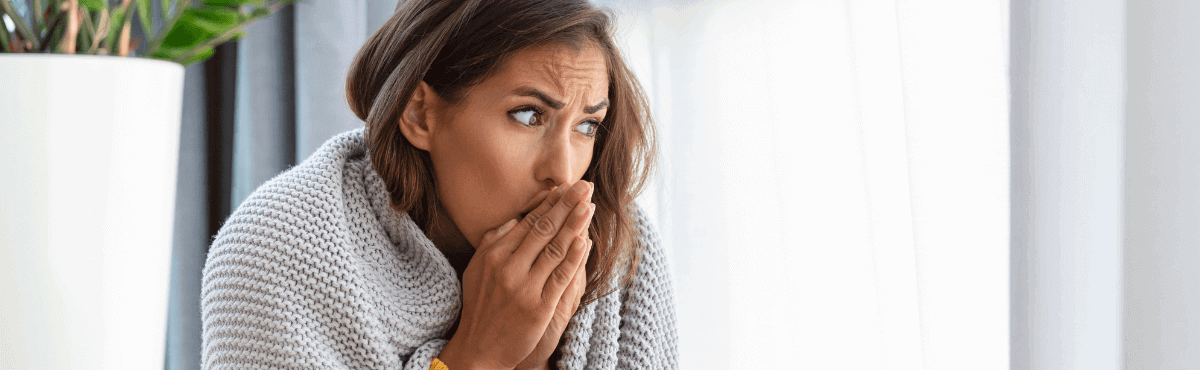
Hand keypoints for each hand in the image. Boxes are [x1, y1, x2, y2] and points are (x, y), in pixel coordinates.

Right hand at [438, 181, 595, 369]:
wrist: (479, 348)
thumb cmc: (480, 306)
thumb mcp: (477, 268)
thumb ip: (494, 241)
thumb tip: (515, 218)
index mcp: (494, 254)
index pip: (528, 222)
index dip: (550, 203)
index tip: (567, 187)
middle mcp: (508, 266)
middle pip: (544, 229)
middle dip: (567, 205)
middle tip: (584, 186)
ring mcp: (524, 286)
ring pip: (555, 249)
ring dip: (575, 225)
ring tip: (589, 205)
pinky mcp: (539, 306)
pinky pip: (561, 276)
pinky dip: (574, 258)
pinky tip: (585, 241)